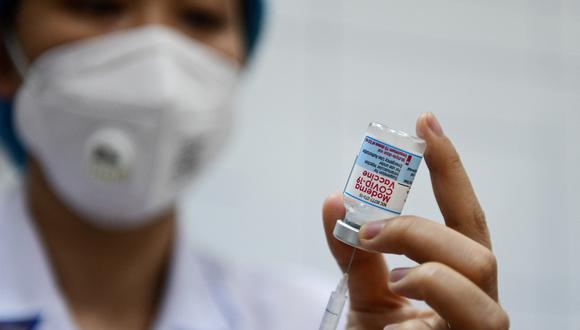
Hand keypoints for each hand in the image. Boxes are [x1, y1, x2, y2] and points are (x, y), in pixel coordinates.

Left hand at [322, 113, 508, 329]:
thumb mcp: (364, 294)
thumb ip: (355, 252)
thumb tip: (334, 200)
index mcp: (457, 278)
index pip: (464, 216)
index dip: (450, 169)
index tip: (426, 121)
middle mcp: (478, 302)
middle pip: (476, 250)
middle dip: (420, 231)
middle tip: (369, 231)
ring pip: (479, 289)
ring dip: (428, 273)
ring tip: (390, 281)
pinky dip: (414, 328)